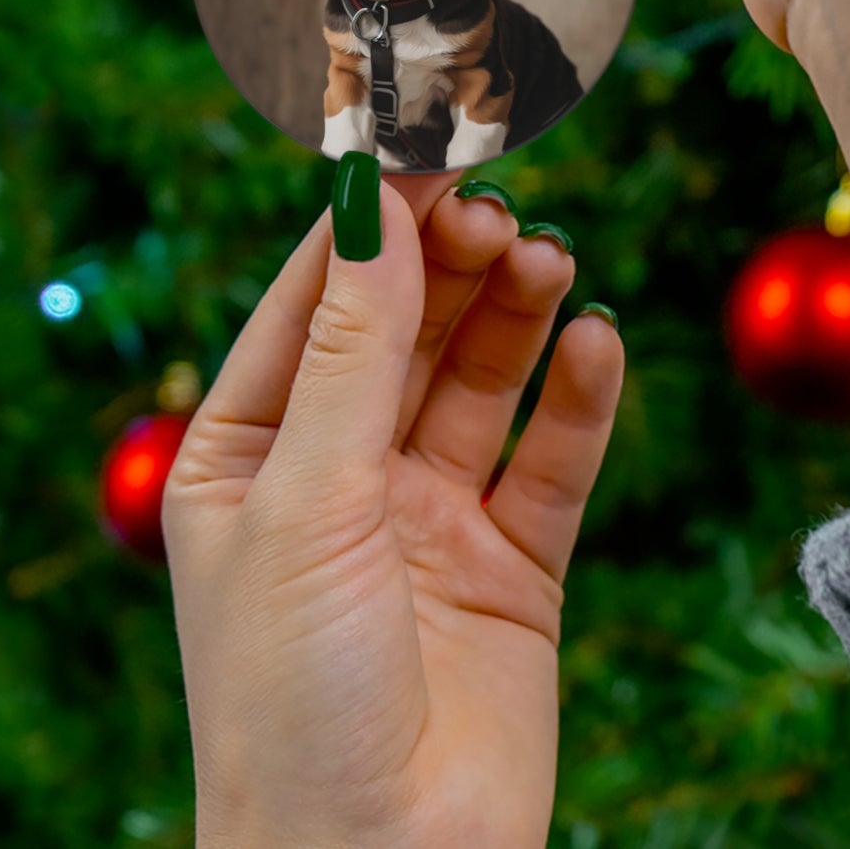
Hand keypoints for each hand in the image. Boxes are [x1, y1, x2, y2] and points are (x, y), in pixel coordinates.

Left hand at [163, 168, 623, 848]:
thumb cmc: (293, 698)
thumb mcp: (308, 500)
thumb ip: (353, 352)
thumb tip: (373, 208)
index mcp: (252, 457)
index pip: (314, 306)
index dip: (371, 228)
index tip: (427, 152)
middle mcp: (342, 477)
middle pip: (409, 332)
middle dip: (452, 267)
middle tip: (501, 211)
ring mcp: (431, 518)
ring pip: (484, 382)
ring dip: (518, 315)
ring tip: (551, 261)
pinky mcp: (514, 563)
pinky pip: (553, 459)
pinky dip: (579, 398)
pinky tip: (597, 343)